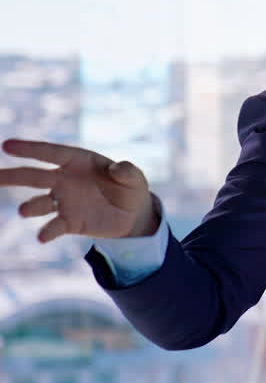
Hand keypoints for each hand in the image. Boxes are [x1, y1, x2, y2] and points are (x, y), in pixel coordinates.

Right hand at [0, 139, 157, 242]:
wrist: (133, 216)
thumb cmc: (130, 189)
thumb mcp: (135, 179)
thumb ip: (128, 172)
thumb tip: (118, 168)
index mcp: (78, 162)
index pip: (51, 153)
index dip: (31, 149)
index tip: (7, 146)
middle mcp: (65, 179)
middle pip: (34, 176)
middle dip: (12, 176)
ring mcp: (64, 201)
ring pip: (40, 202)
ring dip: (31, 207)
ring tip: (25, 211)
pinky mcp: (69, 222)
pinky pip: (54, 226)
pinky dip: (48, 231)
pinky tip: (43, 236)